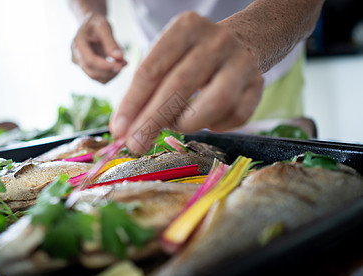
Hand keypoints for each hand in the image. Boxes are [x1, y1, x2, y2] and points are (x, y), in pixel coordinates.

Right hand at [71, 13, 126, 82]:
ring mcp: (80, 64)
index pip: (90, 60)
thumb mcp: (104, 26)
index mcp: (77, 43)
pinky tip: (118, 65)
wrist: (90, 25)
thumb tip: (120, 57)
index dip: (105, 65)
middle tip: (125, 62)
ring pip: (97, 78)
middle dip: (110, 71)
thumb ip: (111, 42)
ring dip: (112, 73)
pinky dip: (111, 74)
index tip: (121, 65)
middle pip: (92, 72)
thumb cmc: (96, 23)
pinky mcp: (87, 69)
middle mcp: (75, 56)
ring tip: (123, 62)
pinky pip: (100, 78)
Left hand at [110, 11, 263, 152]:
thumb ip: (146, 90)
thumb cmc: (193, 56)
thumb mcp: (167, 59)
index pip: (151, 70)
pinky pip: (236, 117)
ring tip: (177, 125)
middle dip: (152, 120)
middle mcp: (216, 41)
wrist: (243, 40)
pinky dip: (215, 126)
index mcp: (186, 28)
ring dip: (188, 123)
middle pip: (179, 87)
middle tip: (135, 144)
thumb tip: (124, 129)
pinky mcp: (259, 84)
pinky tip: (206, 120)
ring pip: (214, 103)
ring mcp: (241, 62)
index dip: (132, 103)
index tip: (118, 130)